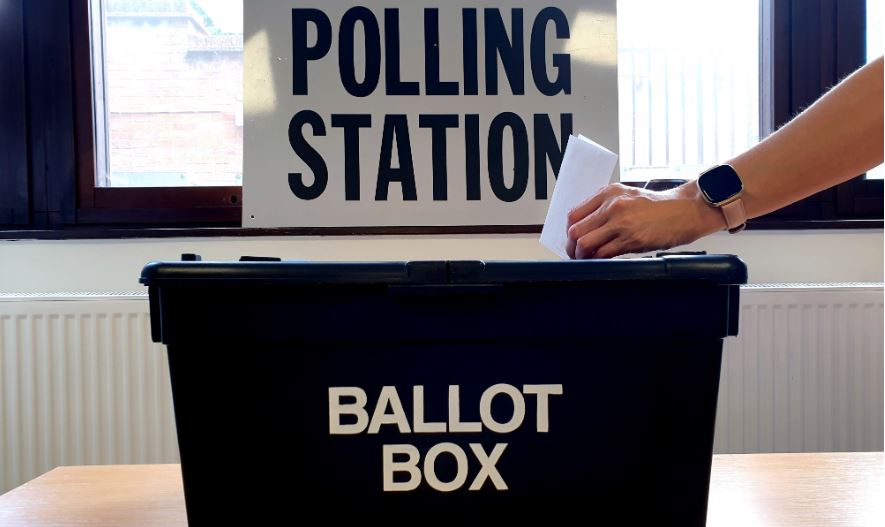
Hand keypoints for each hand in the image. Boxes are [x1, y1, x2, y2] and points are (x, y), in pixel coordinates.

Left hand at [565, 182, 724, 258]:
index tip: (571, 238)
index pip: (574, 214)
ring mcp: (621, 223)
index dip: (569, 230)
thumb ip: (605, 207)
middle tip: (574, 253)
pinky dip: (597, 260)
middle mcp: (612, 206)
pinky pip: (603, 253)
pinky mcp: (631, 240)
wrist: (684, 211)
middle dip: (571, 246)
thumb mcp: (627, 196)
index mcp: (608, 193)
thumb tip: (586, 227)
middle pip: (575, 230)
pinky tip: (599, 260)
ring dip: (581, 256)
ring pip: (585, 244)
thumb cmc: (657, 206)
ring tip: (585, 259)